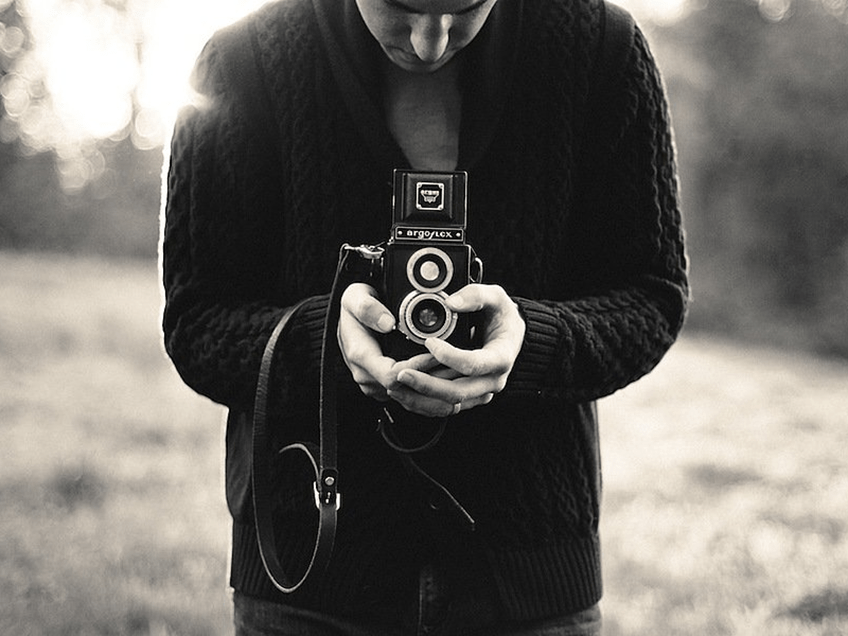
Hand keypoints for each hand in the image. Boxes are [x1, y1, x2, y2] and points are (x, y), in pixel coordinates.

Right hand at [337, 283, 443, 398]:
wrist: (347, 318)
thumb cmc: (352, 307)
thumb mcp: (355, 296)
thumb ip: (368, 308)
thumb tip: (387, 323)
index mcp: (361, 356)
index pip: (392, 375)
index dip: (417, 368)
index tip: (436, 355)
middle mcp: (366, 375)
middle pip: (404, 389)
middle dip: (430, 379)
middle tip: (455, 364)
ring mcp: (373, 383)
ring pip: (407, 396)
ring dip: (431, 387)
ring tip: (454, 372)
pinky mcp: (381, 385)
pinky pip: (405, 393)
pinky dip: (424, 388)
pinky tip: (442, 378)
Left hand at [389, 284, 525, 416]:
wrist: (510, 336)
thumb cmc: (503, 317)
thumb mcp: (496, 298)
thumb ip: (476, 295)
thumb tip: (452, 302)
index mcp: (501, 358)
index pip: (473, 364)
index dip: (449, 356)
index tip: (429, 342)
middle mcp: (492, 381)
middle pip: (457, 392)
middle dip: (426, 385)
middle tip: (401, 373)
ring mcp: (481, 392)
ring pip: (448, 404)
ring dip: (420, 398)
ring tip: (396, 385)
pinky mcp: (469, 398)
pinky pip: (444, 407)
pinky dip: (423, 402)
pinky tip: (404, 392)